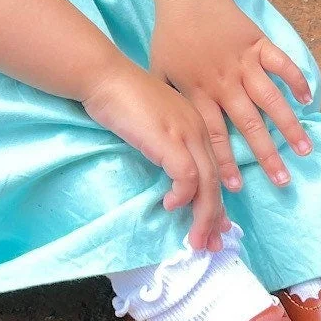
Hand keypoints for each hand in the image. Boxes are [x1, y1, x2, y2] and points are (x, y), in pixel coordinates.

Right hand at [83, 62, 227, 248]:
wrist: (104, 76)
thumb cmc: (119, 96)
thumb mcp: (151, 121)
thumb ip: (162, 141)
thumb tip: (164, 168)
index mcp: (195, 123)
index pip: (213, 168)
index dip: (216, 200)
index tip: (214, 225)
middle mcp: (198, 128)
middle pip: (216, 180)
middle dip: (215, 217)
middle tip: (211, 243)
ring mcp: (186, 133)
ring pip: (207, 185)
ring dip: (203, 217)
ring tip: (196, 240)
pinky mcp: (171, 140)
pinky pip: (187, 178)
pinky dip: (183, 197)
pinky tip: (170, 206)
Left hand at [152, 0, 312, 193]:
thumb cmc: (170, 36)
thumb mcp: (158, 70)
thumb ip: (167, 100)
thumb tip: (167, 132)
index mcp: (199, 91)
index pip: (214, 133)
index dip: (224, 161)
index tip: (236, 186)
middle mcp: (224, 82)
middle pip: (248, 124)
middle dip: (266, 154)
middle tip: (283, 180)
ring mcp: (244, 63)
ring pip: (270, 99)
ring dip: (289, 125)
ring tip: (305, 150)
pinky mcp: (258, 44)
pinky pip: (281, 63)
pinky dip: (296, 79)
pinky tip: (307, 99)